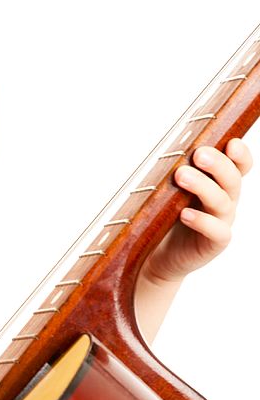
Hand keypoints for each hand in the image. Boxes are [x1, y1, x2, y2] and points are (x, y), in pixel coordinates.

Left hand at [142, 138, 252, 284]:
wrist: (158, 256)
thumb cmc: (165, 219)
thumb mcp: (169, 192)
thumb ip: (176, 173)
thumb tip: (167, 149)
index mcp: (218, 185)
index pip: (238, 166)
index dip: (240, 155)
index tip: (232, 143)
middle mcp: (224, 201)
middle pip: (232, 179)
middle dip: (218, 164)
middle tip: (199, 154)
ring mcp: (221, 222)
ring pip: (222, 201)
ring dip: (203, 186)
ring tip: (182, 176)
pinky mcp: (214, 243)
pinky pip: (216, 230)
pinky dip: (202, 221)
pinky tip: (185, 214)